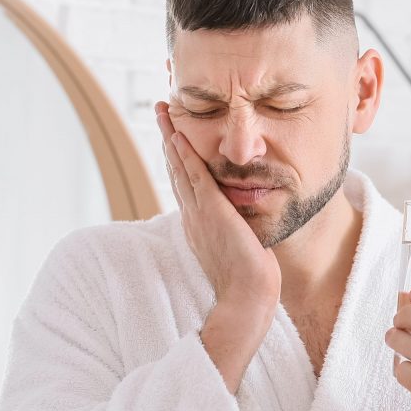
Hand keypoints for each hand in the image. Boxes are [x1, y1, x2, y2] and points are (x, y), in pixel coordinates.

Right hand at [155, 101, 281, 309]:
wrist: (247, 298)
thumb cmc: (249, 281)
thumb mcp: (241, 247)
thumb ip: (238, 230)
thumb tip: (245, 223)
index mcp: (199, 224)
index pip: (185, 183)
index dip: (178, 158)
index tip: (174, 135)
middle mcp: (193, 216)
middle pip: (176, 169)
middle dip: (169, 139)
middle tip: (161, 111)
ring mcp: (200, 214)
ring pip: (180, 167)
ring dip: (171, 137)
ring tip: (163, 111)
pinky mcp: (212, 213)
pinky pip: (195, 178)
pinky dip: (186, 156)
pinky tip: (180, 135)